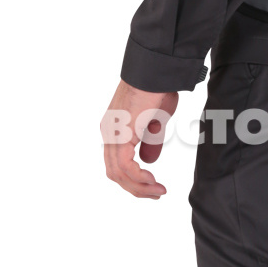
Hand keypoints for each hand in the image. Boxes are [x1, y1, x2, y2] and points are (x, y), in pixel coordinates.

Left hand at [101, 80, 178, 197]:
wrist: (156, 71)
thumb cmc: (158, 88)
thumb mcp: (156, 121)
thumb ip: (151, 141)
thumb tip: (150, 161)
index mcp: (115, 129)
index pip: (117, 163)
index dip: (134, 179)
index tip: (153, 186)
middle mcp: (109, 132)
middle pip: (115, 172)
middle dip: (136, 188)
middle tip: (155, 195)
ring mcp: (112, 134)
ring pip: (118, 173)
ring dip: (139, 187)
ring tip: (157, 192)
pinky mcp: (120, 135)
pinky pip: (125, 166)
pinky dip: (139, 178)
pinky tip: (152, 181)